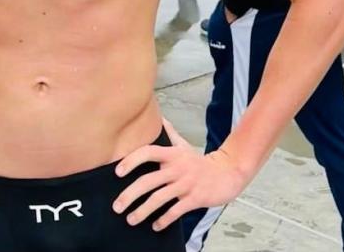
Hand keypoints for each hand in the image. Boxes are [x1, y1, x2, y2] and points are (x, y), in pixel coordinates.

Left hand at [113, 119, 248, 232]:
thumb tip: (158, 117)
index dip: (132, 160)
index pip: (148, 152)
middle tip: (116, 206)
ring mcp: (186, 184)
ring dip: (143, 211)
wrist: (226, 174)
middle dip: (130, 194)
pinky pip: (176, 211)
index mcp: (172, 154)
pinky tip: (155, 226)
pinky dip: (164, 220)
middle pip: (149, 181)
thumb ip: (169, 133)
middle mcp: (177, 168)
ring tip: (130, 219)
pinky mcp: (194, 199)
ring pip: (160, 199)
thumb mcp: (184, 145)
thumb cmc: (199, 162)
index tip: (118, 171)